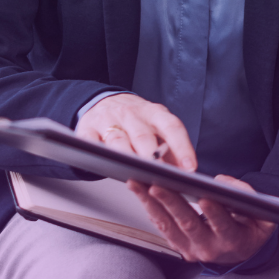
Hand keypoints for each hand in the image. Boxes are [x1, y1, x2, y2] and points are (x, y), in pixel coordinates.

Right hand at [77, 92, 197, 170]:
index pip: (172, 128)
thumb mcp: (157, 128)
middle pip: (143, 136)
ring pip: (118, 140)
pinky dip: (95, 151)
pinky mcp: (88, 128)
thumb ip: (171, 150)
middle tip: (161, 174)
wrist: (105, 103)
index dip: (182, 148)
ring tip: (135, 173)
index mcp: (154, 114)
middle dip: (152, 156)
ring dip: (126, 157)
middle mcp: (132, 114)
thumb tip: (185, 175)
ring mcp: (108, 120)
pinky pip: (89, 141)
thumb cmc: (136, 122)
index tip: (190, 169)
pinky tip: (101, 162)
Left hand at [130, 175, 275, 266]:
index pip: (223, 226)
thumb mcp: (263, 216)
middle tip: (156, 185)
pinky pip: (162, 227)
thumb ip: (247, 197)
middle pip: (187, 224)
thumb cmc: (252, 229)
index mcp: (233, 241)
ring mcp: (191, 250)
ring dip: (151, 204)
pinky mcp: (179, 247)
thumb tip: (220, 182)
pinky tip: (140, 193)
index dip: (214, 213)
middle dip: (171, 202)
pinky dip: (149, 209)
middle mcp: (209, 249)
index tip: (205, 197)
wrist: (241, 252)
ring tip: (136, 183)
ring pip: (168, 226)